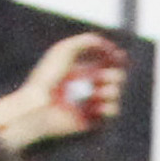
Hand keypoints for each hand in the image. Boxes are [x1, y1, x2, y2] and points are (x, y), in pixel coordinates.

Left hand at [0, 30, 130, 148]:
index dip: (114, 57)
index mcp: (81, 67)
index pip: (105, 60)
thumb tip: (105, 44)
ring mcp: (91, 101)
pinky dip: (108, 107)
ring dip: (110, 90)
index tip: (118, 56)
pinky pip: (112, 111)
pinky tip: (96, 106)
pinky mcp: (93, 118)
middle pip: (115, 76)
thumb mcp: (63, 50)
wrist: (40, 106)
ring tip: (96, 93)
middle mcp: (87, 84)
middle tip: (102, 78)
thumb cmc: (47, 77)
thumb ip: (84, 42)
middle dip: (113, 75)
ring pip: (115, 93)